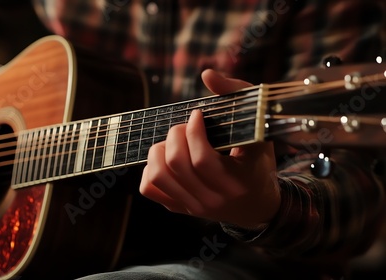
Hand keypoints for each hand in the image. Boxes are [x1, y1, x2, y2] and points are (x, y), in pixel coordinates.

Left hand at [140, 70, 280, 228]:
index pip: (202, 160)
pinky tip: (167, 159)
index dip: (193, 132)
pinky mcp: (178, 208)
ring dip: (159, 150)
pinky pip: (149, 188)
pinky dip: (150, 168)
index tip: (197, 115)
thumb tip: (207, 74)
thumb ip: (237, 96)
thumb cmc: (258, 161)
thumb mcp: (259, 129)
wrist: (256, 204)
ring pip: (158, 176)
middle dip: (175, 135)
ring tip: (173, 142)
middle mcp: (212, 201)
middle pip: (176, 164)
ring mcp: (193, 207)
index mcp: (237, 183)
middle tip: (184, 126)